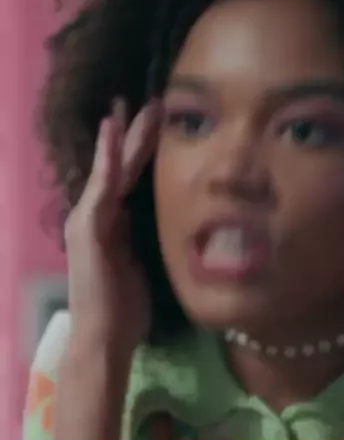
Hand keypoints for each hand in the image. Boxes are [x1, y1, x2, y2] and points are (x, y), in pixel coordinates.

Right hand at [64, 96, 161, 359]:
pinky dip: (107, 159)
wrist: (105, 338)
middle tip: (153, 102)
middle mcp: (96, 215)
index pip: (130, 178)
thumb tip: (160, 219)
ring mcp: (88, 219)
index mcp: (112, 222)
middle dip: (137, 134)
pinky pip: (101, 187)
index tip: (160, 122)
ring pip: (109, 170)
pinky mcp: (87, 228)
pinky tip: (113, 132)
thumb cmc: (125, 309)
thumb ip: (144, 237)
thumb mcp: (141, 263)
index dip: (143, 150)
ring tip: (134, 106)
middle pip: (121, 167)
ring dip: (123, 137)